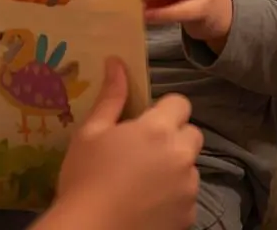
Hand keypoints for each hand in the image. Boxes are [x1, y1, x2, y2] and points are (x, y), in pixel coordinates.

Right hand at [45, 58, 202, 229]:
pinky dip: (173, 196)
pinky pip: (186, 196)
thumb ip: (111, 97)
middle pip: (191, 134)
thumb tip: (116, 62)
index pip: (180, 103)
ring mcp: (188, 188)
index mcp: (158, 130)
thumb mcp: (90, 133)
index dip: (164, 110)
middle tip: (143, 151)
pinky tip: (147, 203)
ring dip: (174, 167)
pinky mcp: (189, 215)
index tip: (143, 122)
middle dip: (174, 137)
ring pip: (190, 166)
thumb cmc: (84, 178)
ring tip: (142, 181)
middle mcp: (181, 156)